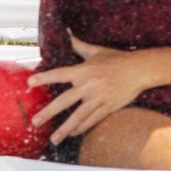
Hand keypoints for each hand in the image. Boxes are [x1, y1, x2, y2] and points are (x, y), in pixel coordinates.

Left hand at [27, 36, 153, 141]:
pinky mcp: (108, 106)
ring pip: (78, 116)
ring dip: (64, 129)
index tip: (30, 83)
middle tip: (35, 122)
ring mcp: (98, 98)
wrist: (140, 69)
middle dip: (49, 112)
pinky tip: (72, 133)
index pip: (60, 74)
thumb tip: (66, 31)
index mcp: (84, 70)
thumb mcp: (97, 51)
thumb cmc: (118, 59)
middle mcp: (89, 85)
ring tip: (53, 139)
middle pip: (65, 101)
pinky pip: (92, 120)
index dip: (44, 78)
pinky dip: (81, 128)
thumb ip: (79, 45)